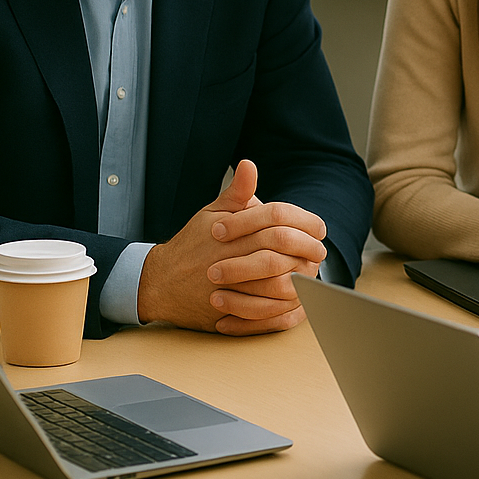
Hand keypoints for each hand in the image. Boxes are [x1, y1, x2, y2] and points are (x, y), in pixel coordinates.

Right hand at [139, 160, 327, 334]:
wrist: (159, 283)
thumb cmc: (191, 244)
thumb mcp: (211, 214)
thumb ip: (236, 193)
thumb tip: (249, 165)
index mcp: (232, 231)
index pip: (278, 220)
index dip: (304, 224)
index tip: (319, 229)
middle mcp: (232, 257)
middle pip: (282, 249)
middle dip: (308, 250)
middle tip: (319, 253)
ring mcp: (230, 287)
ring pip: (278, 283)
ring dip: (301, 279)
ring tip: (311, 275)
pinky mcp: (228, 312)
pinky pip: (265, 313)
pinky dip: (284, 307)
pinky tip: (295, 300)